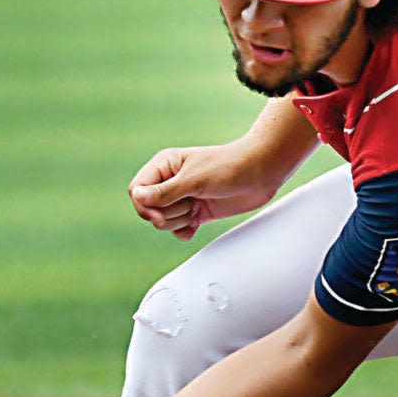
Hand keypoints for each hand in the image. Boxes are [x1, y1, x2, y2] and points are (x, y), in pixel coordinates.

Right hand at [129, 142, 291, 239]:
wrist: (261, 173)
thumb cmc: (229, 167)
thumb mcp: (195, 180)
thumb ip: (165, 192)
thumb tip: (137, 197)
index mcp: (164, 166)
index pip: (136, 190)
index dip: (144, 206)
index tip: (159, 215)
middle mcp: (171, 181)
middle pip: (150, 209)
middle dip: (168, 213)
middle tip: (190, 203)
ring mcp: (184, 197)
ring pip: (165, 221)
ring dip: (181, 219)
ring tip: (199, 206)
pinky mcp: (197, 212)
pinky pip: (179, 229)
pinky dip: (186, 230)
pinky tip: (198, 223)